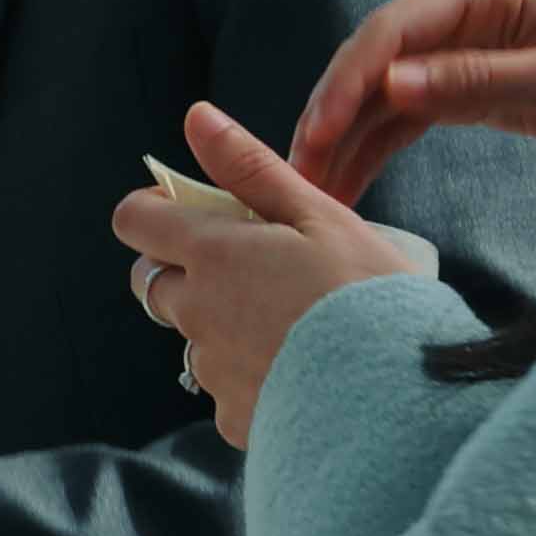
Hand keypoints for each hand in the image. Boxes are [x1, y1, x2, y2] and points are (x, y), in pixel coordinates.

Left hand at [113, 106, 423, 450]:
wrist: (399, 393)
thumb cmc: (370, 294)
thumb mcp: (320, 215)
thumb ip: (250, 167)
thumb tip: (197, 118)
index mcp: (212, 253)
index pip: (135, 220)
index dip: (157, 210)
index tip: (197, 211)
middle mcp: (196, 311)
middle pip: (157, 282)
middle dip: (192, 271)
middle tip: (263, 270)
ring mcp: (211, 368)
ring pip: (194, 337)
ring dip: (224, 326)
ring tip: (296, 326)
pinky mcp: (232, 417)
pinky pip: (226, 388)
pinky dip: (252, 376)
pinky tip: (302, 371)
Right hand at [285, 0, 535, 195]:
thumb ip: (478, 79)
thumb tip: (390, 85)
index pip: (393, 29)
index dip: (346, 81)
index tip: (316, 133)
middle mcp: (461, 5)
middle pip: (373, 61)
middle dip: (330, 117)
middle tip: (294, 173)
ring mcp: (460, 44)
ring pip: (379, 93)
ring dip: (344, 141)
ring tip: (311, 192)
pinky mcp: (467, 83)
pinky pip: (404, 117)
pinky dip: (374, 149)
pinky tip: (345, 184)